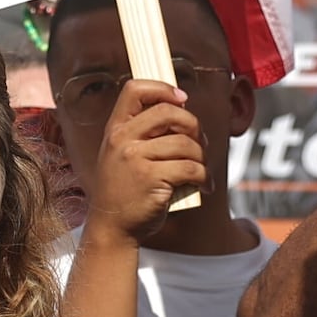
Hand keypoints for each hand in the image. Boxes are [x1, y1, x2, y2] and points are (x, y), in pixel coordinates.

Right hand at [88, 81, 205, 232]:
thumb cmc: (123, 190)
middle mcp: (122, 140)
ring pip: (185, 144)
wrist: (112, 226)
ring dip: (201, 156)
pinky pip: (191, 168)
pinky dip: (204, 177)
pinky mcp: (151, 179)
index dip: (163, 89)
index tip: (181, 99)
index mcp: (115, 129)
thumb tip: (182, 113)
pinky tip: (204, 184)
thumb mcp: (120, 155)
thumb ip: (142, 133)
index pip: (135, 90)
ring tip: (201, 168)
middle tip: (199, 141)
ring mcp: (135, 159)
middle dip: (193, 125)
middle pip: (168, 112)